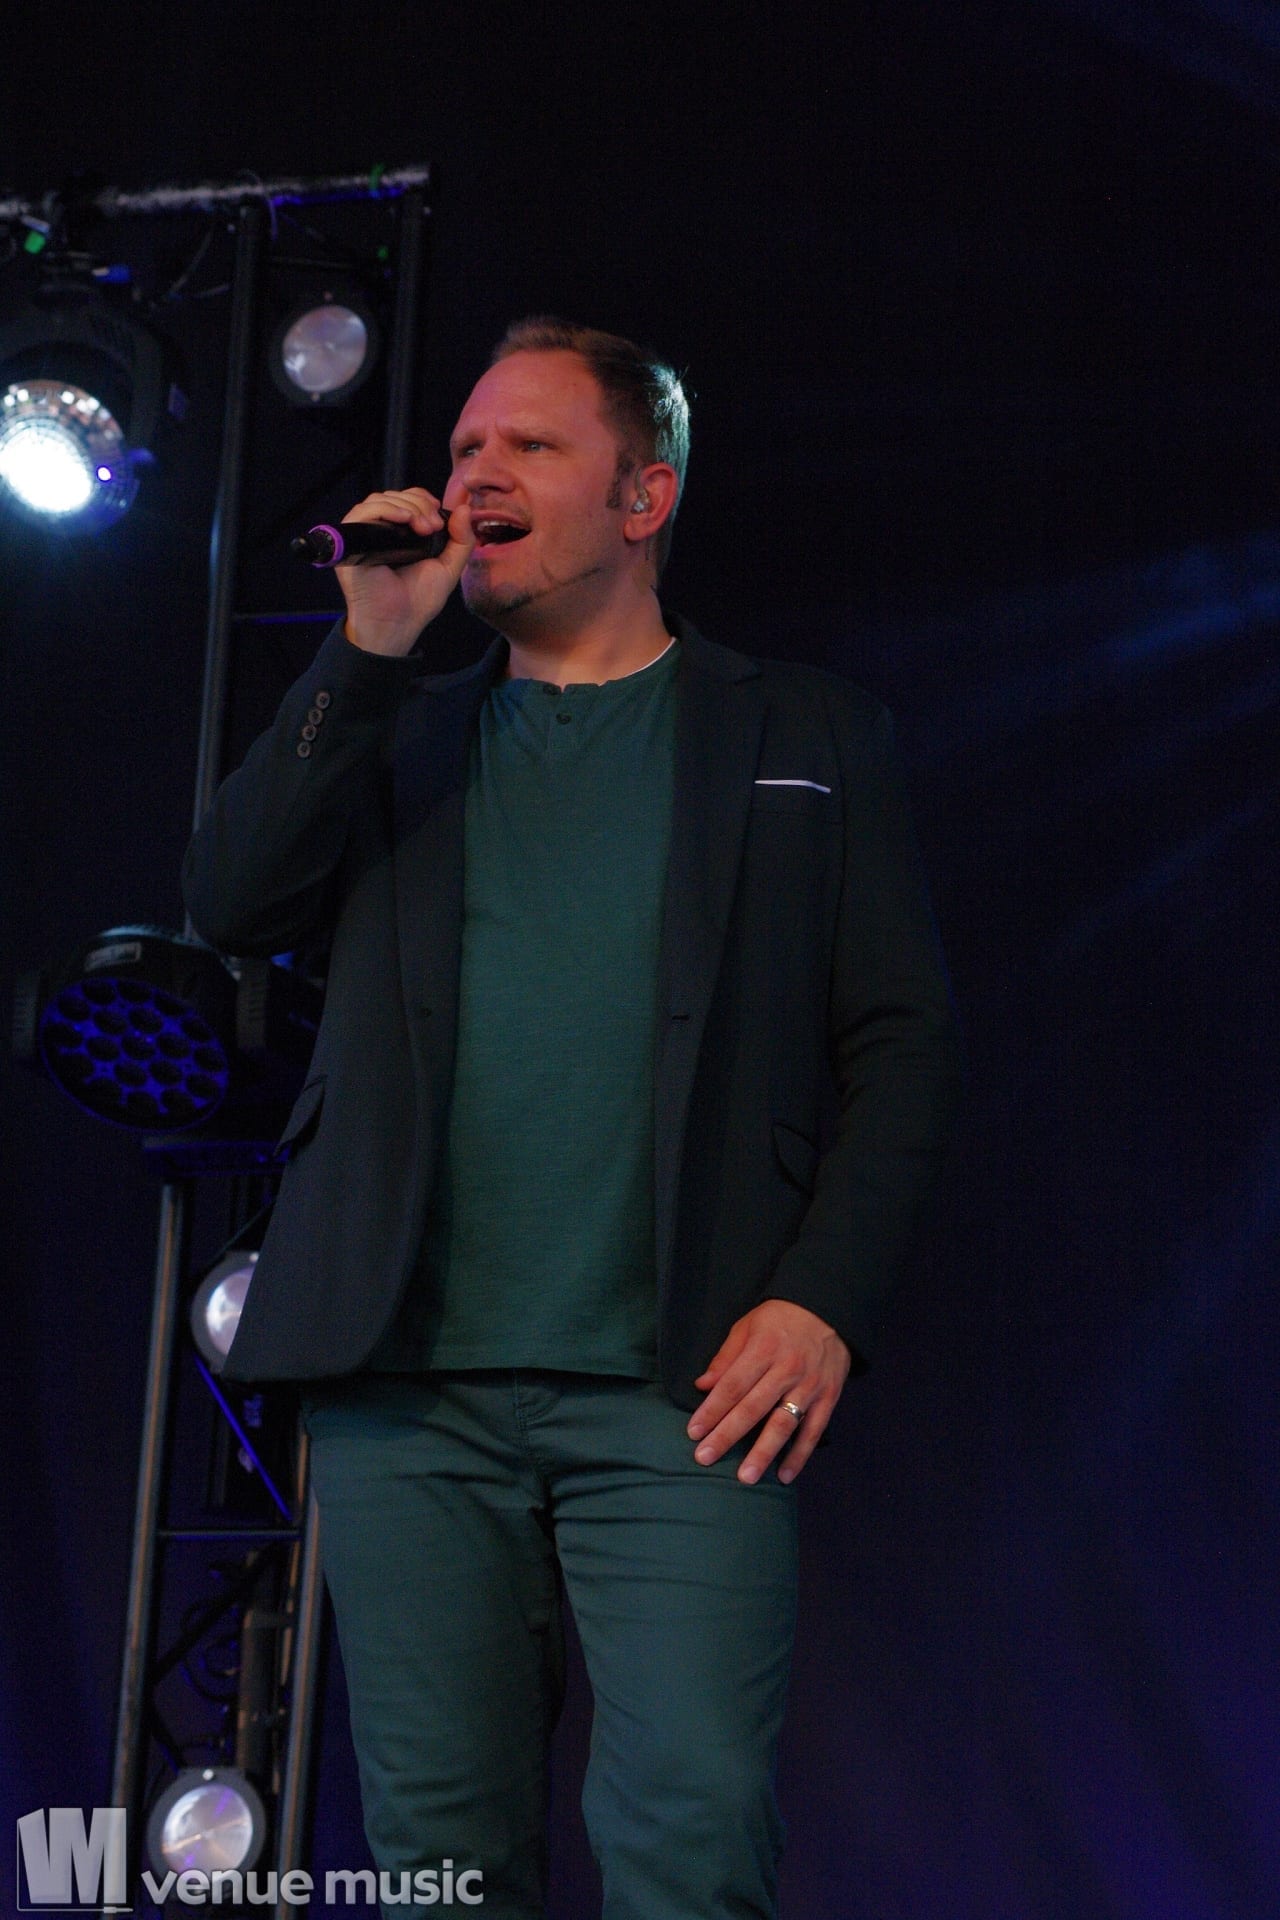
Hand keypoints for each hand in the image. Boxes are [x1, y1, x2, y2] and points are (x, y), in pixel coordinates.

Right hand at [339, 488, 474, 656]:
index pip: (406, 499)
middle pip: (395, 496)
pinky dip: (384, 510)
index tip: (440, 517)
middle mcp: (380, 531)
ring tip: (424, 528)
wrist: (398, 623)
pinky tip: (404, 520)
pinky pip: (362, 513)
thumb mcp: (449, 567)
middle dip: (419, 504)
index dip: (423, 499)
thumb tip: (465, 508)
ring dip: (406, 507)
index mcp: (399, 533)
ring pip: (379, 500)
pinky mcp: (351, 542)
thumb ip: (462, 540)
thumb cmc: (418, 600)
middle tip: (433, 526)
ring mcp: (364, 535)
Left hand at [687, 1299, 850, 1485]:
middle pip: (752, 1408)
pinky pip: (813, 1430)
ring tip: (745, 1477)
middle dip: (727, 1435)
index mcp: (763, 1349)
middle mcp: (786, 1369)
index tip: (693, 1432)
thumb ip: (726, 1357)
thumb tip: (702, 1385)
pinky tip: (784, 1475)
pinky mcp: (828, 1397)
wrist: (829, 1309)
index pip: (732, 1386)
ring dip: (763, 1452)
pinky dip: (800, 1455)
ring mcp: (809, 1386)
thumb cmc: (780, 1318)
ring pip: (783, 1423)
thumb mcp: (748, 1326)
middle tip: (705, 1458)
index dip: (712, 1410)